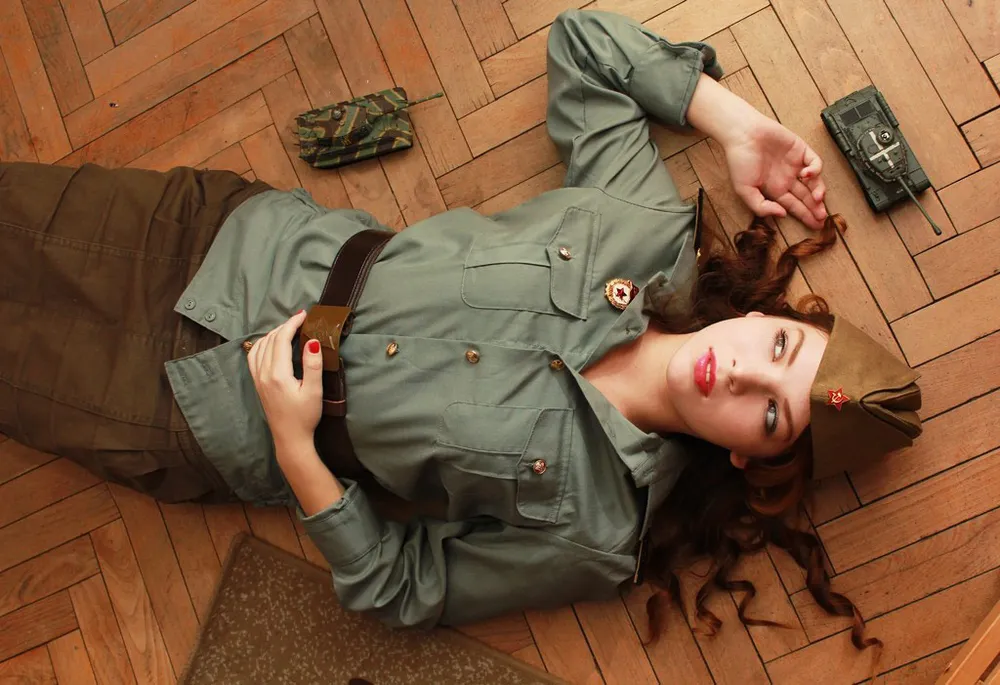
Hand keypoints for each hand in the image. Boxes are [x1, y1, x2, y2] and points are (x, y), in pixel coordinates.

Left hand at [247, 310, 324, 450]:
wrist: (290, 438)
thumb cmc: (305, 417)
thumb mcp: (314, 391)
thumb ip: (313, 365)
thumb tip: (312, 341)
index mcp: (277, 374)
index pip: (281, 339)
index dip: (292, 324)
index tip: (304, 315)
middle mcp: (263, 373)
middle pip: (270, 340)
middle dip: (284, 326)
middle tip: (300, 320)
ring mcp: (258, 378)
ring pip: (259, 346)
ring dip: (273, 334)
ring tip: (288, 329)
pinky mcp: (257, 383)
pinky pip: (253, 356)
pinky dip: (262, 344)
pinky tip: (271, 344)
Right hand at [723, 116, 827, 229]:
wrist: (742, 134)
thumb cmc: (739, 161)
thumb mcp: (744, 190)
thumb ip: (761, 206)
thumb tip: (782, 214)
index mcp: (774, 189)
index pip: (794, 206)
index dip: (805, 216)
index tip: (815, 226)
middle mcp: (786, 178)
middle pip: (806, 196)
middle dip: (815, 208)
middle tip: (822, 218)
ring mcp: (795, 164)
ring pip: (814, 181)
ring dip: (819, 191)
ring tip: (818, 198)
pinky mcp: (801, 149)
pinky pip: (815, 162)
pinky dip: (815, 169)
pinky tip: (807, 175)